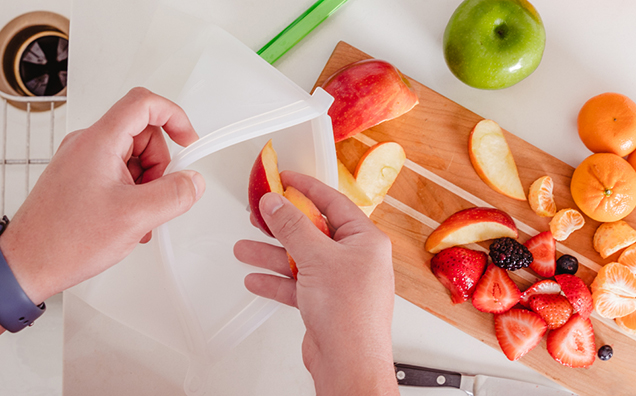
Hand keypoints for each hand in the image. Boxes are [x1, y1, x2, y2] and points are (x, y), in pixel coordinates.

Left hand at [0, 87, 205, 305]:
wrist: (27, 265)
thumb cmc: (63, 240)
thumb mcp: (135, 217)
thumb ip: (174, 194)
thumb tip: (193, 181)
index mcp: (99, 142)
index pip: (144, 104)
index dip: (174, 117)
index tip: (188, 140)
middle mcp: (88, 146)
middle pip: (143, 135)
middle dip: (159, 166)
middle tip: (156, 195)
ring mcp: (83, 162)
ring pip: (134, 158)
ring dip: (147, 185)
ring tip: (138, 214)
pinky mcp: (81, 180)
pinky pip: (119, 174)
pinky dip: (133, 194)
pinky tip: (129, 220)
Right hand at [234, 171, 397, 395]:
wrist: (348, 365)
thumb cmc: (350, 316)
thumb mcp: (317, 259)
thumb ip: (292, 228)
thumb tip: (275, 203)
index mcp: (365, 240)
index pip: (333, 203)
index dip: (306, 188)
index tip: (285, 178)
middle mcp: (355, 259)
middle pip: (313, 231)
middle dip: (282, 225)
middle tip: (260, 213)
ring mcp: (339, 281)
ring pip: (300, 258)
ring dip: (272, 254)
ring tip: (245, 248)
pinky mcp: (324, 302)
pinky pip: (296, 283)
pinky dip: (276, 280)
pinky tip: (257, 278)